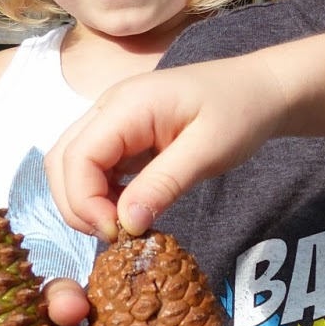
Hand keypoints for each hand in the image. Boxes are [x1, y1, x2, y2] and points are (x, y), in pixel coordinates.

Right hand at [47, 56, 285, 238]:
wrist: (262, 89)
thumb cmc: (241, 112)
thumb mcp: (210, 150)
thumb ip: (165, 183)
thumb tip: (125, 224)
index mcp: (127, 105)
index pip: (76, 157)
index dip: (85, 202)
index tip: (118, 233)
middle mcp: (109, 108)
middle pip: (62, 161)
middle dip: (78, 205)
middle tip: (117, 236)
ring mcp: (113, 119)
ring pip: (73, 165)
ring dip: (87, 200)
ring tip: (124, 226)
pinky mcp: (124, 134)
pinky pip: (95, 166)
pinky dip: (102, 193)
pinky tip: (130, 209)